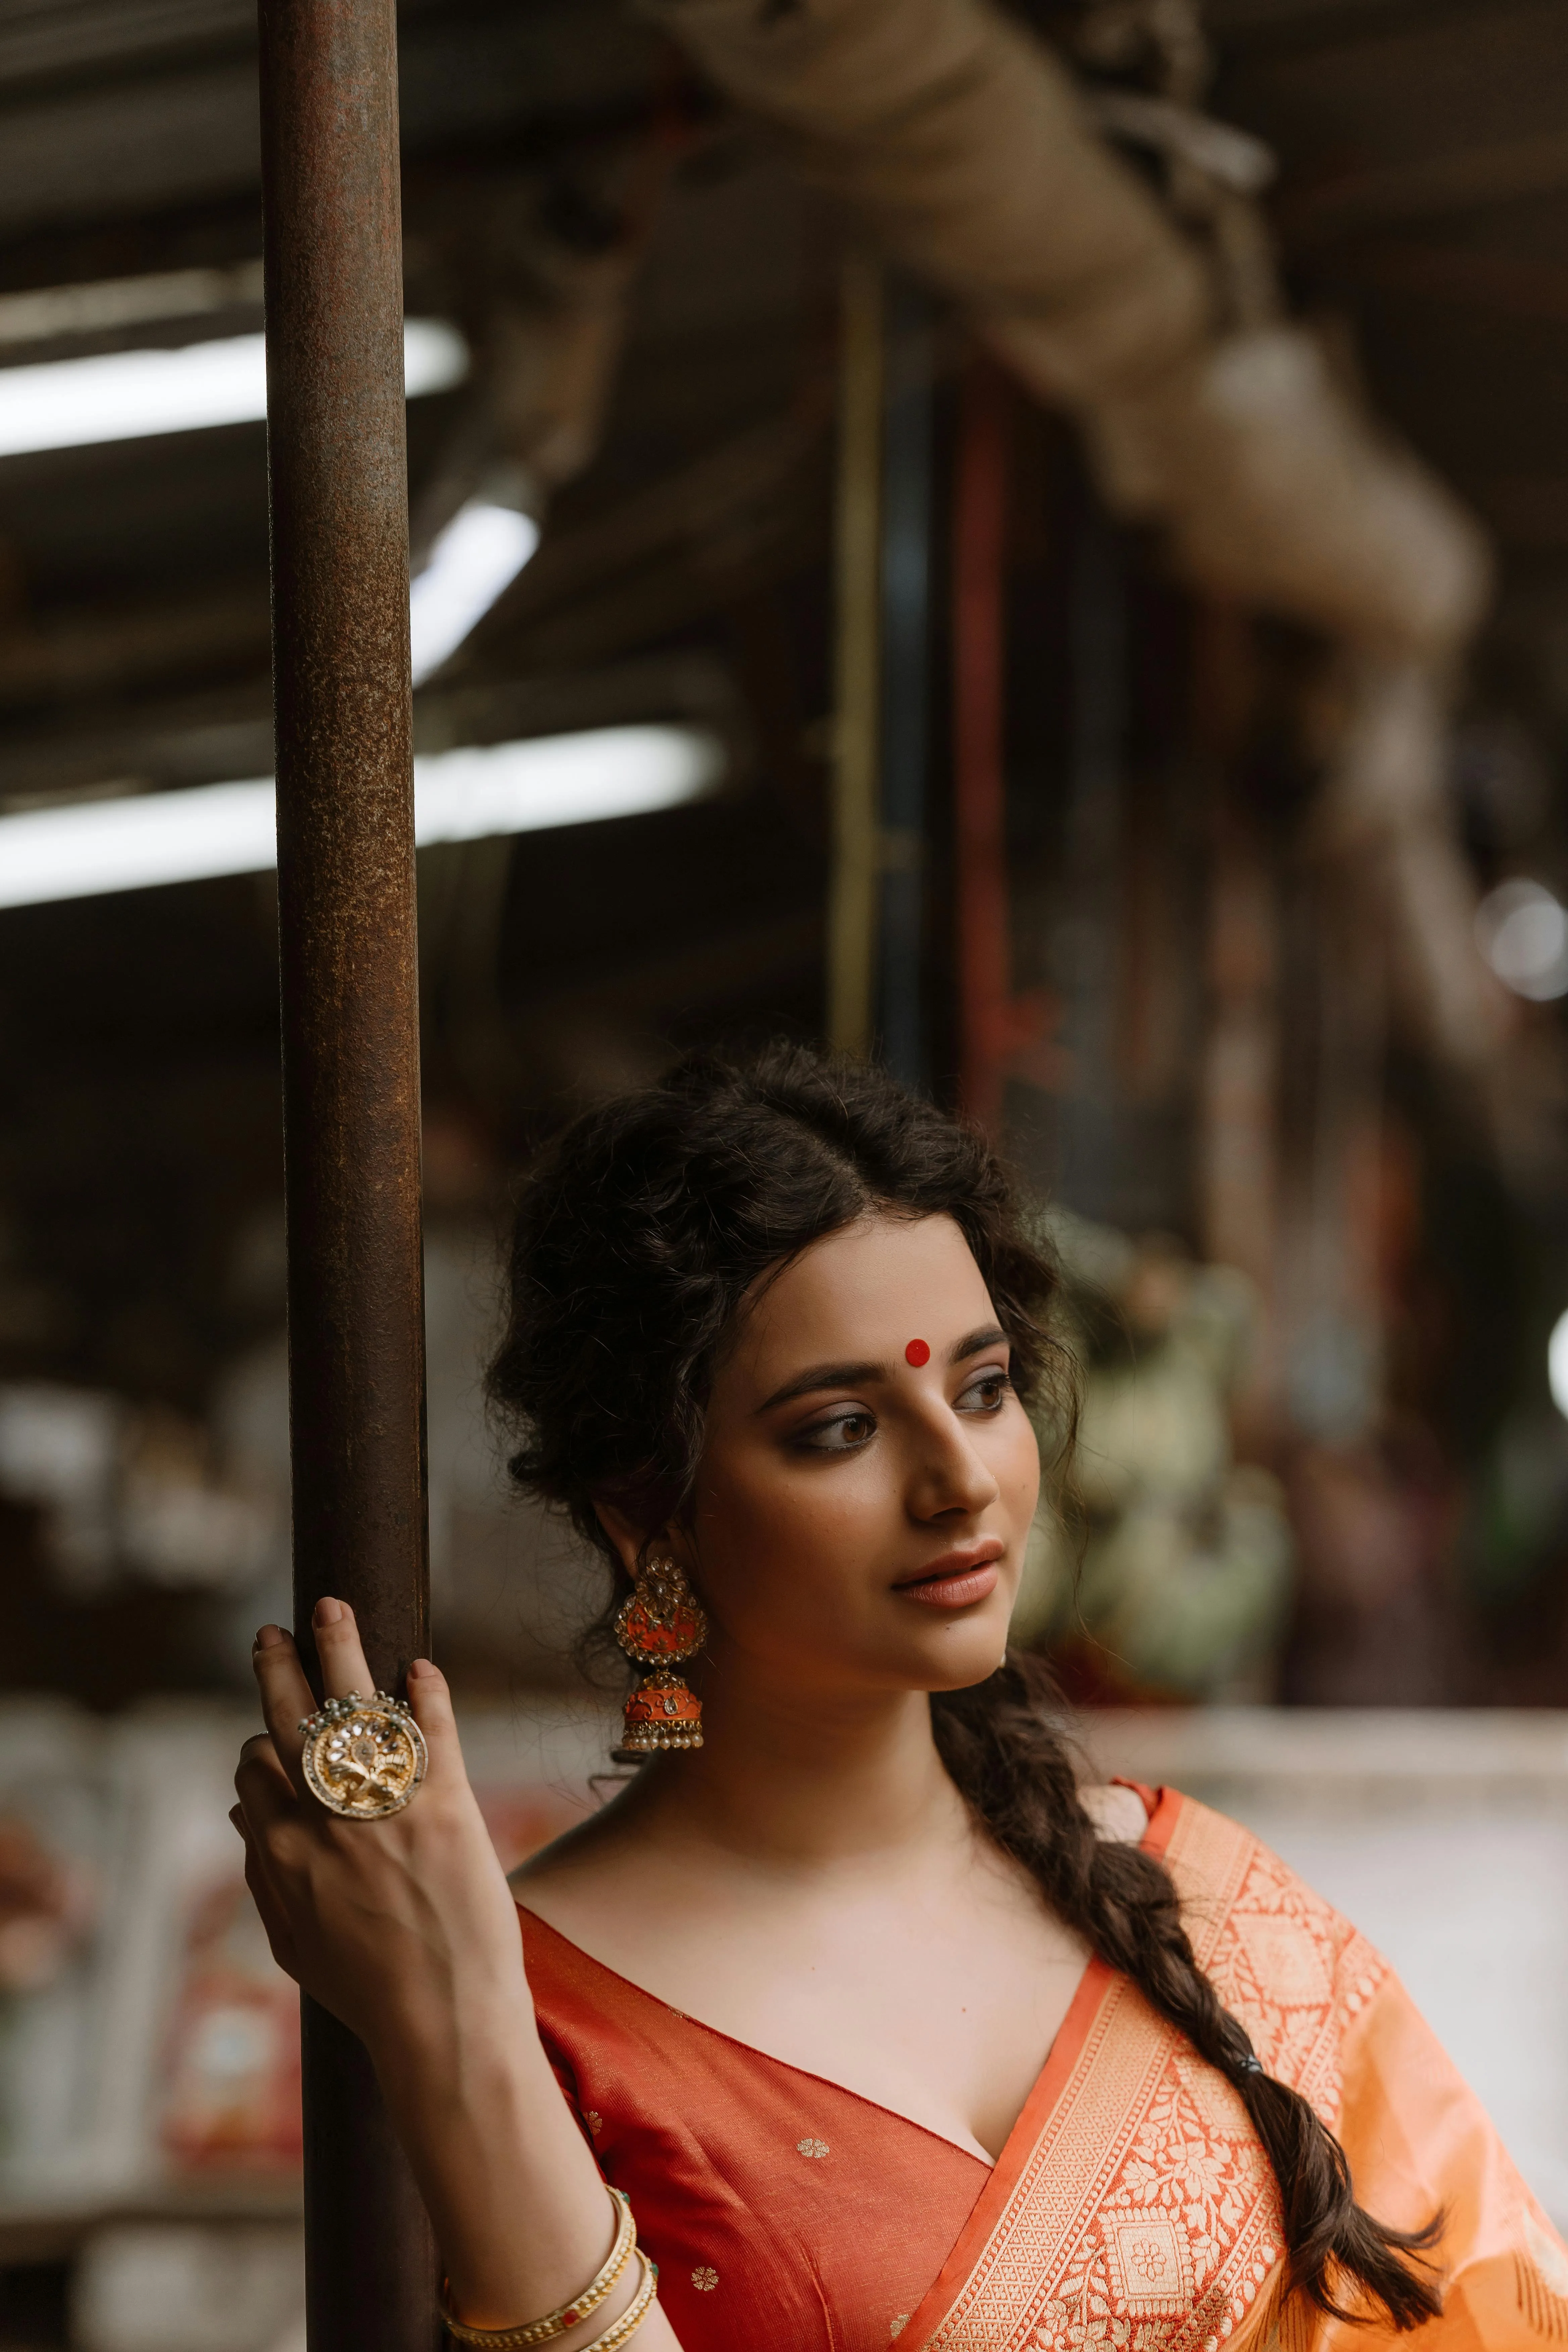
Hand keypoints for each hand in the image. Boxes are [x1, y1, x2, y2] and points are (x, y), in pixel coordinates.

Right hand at [232, 1601, 526, 2069]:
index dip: (263, 1742)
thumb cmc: (368, 1992)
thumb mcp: (295, 1942)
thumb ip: (262, 1874)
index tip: (275, 1728)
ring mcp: (387, 1808)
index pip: (257, 1766)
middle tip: (274, 1631)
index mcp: (283, 1853)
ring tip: (333, 1606)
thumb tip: (241, 1809)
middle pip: (290, 1718)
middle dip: (278, 1666)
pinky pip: (431, 1729)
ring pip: (354, 1704)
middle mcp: (327, 1821)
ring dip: (339, 1647)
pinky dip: (424, 1691)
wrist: (444, 2025)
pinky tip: (419, 1667)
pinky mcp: (448, 1804)